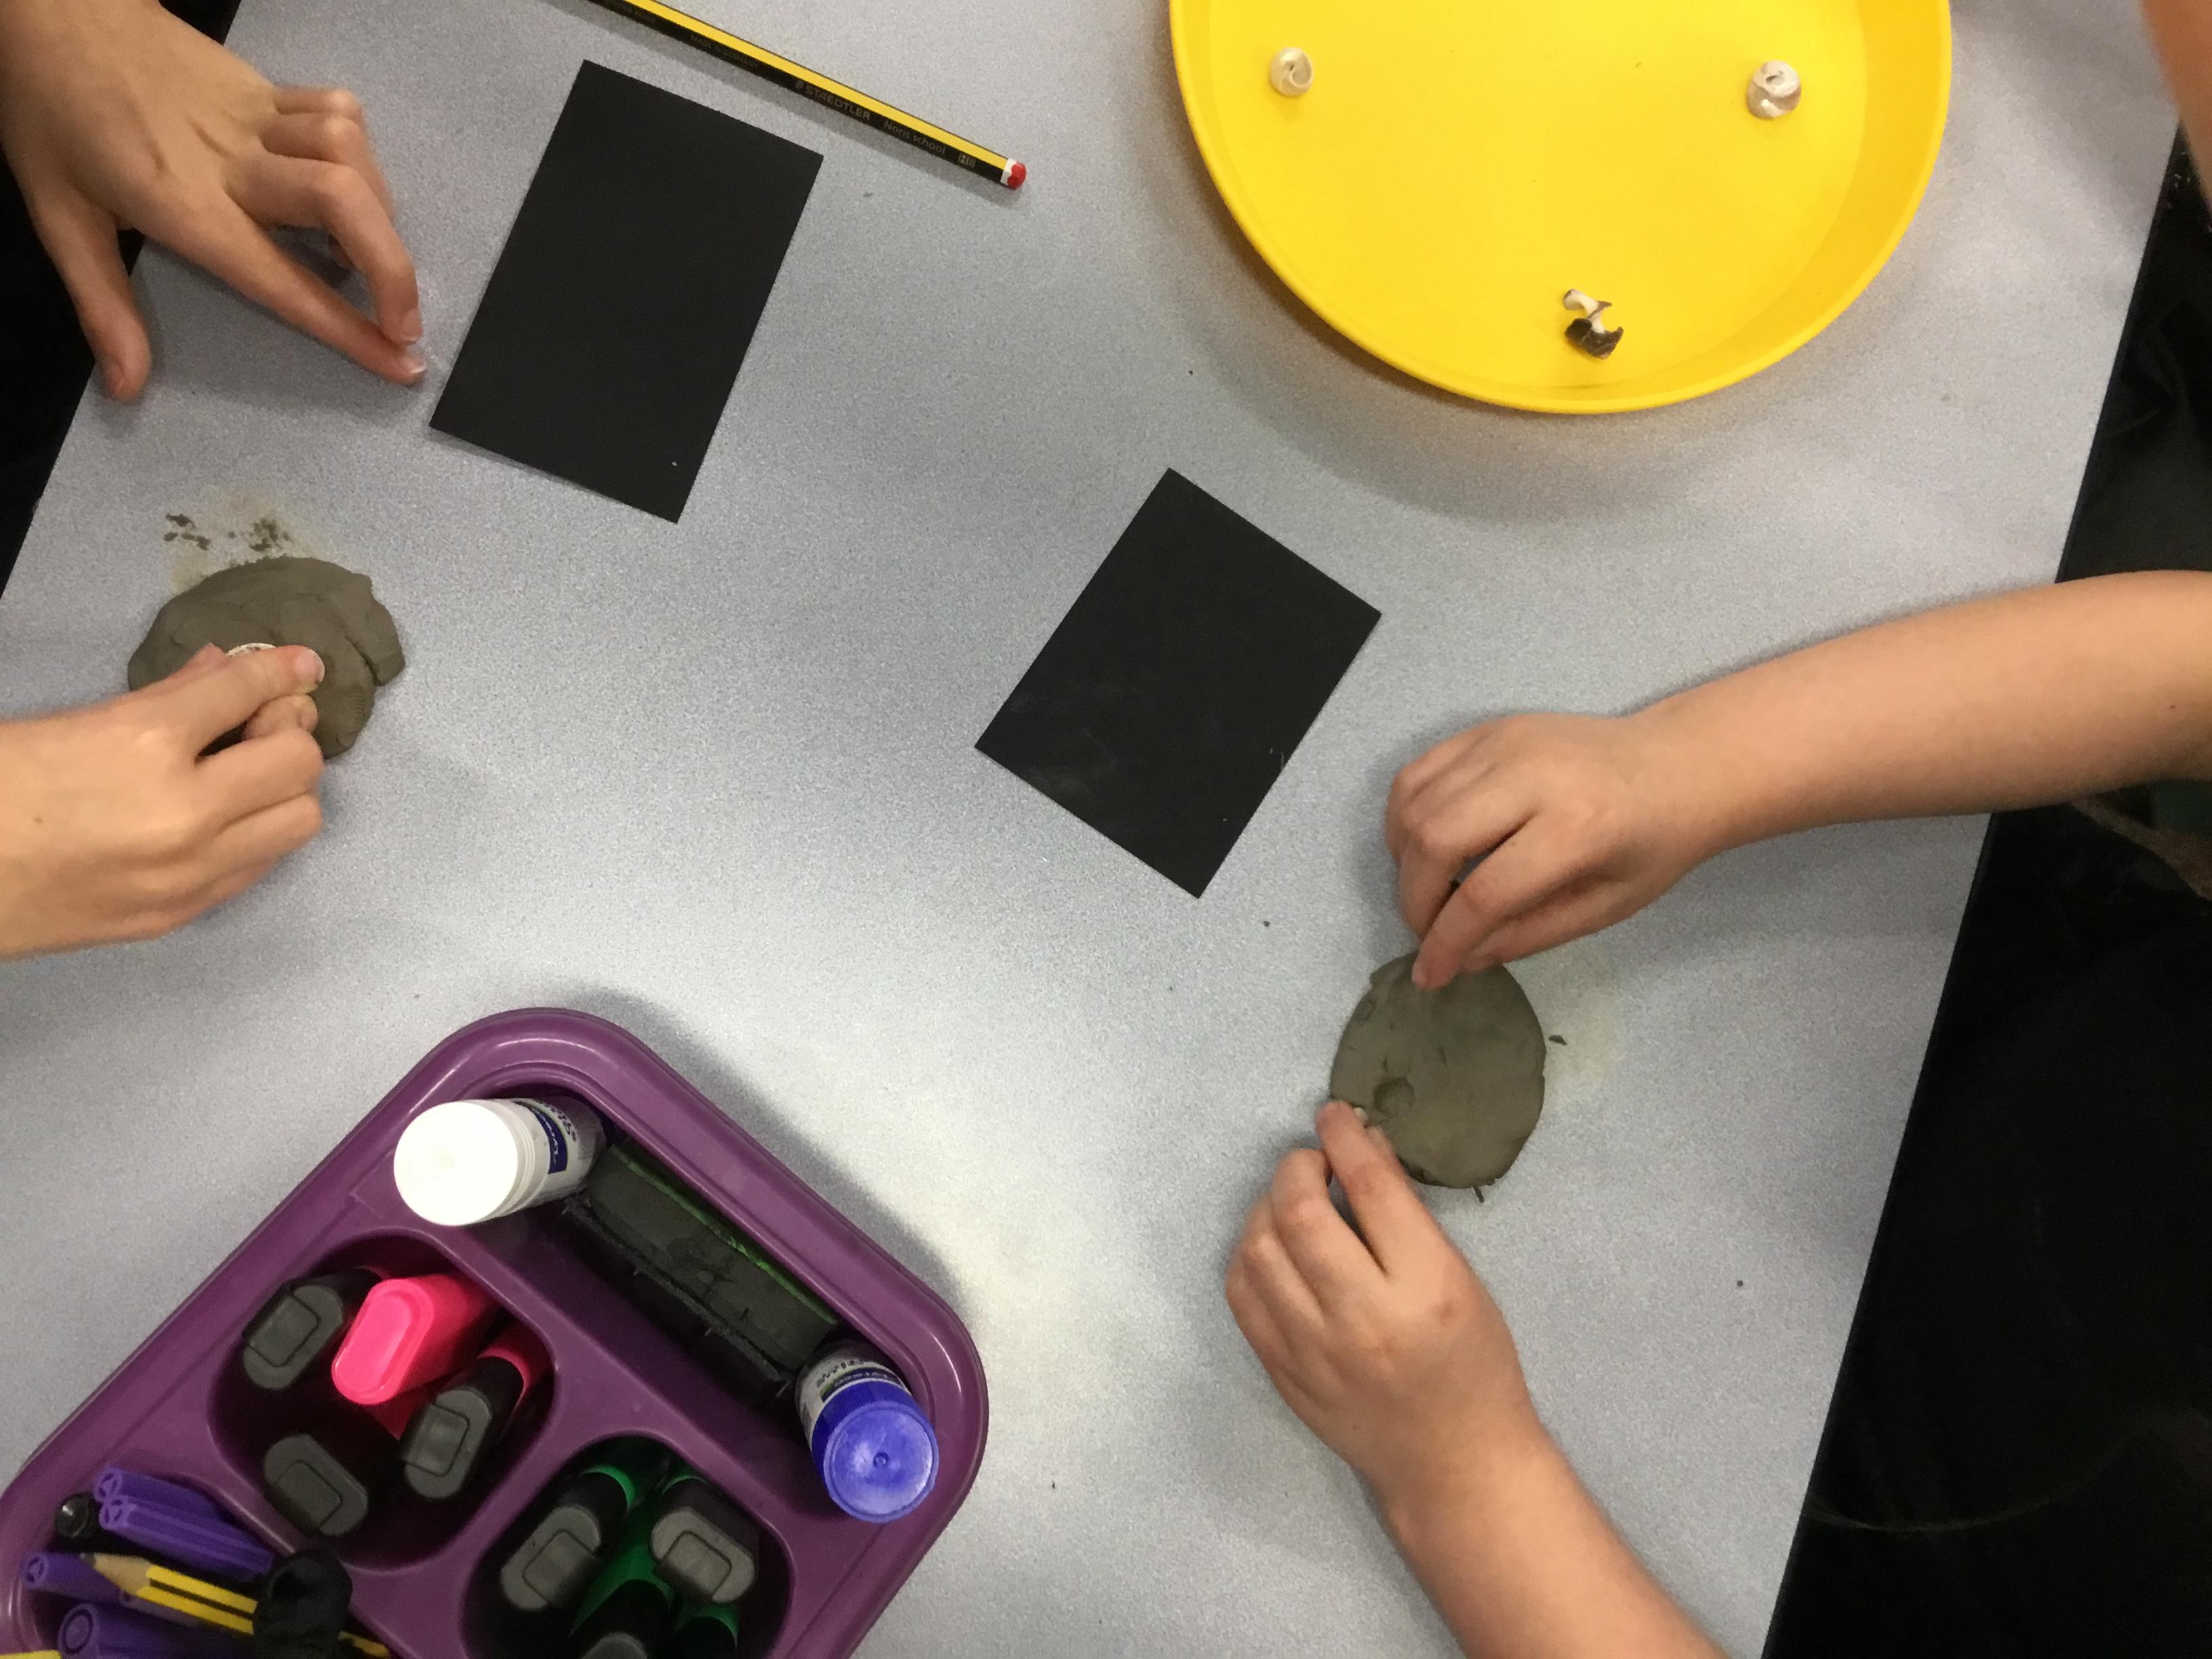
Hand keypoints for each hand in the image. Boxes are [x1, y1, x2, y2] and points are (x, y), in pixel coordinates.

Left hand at [0, 0, 421, 398]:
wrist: (50, 9)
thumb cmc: (49, 115)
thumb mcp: (59, 217)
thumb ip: (102, 305)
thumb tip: (125, 387)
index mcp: (183, 205)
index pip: (283, 278)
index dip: (348, 328)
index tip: (400, 363)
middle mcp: (231, 160)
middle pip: (343, 201)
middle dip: (393, 268)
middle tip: (404, 319)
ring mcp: (254, 115)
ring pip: (349, 152)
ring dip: (377, 207)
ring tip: (362, 246)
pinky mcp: (264, 85)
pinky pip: (337, 111)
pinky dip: (359, 152)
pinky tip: (341, 178)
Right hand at [0, 645, 326, 957]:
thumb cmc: (0, 789)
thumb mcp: (72, 722)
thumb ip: (165, 696)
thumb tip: (225, 668)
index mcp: (145, 745)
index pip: (246, 690)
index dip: (279, 669)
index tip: (301, 663)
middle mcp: (184, 813)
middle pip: (297, 760)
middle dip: (287, 732)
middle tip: (260, 723)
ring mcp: (189, 872)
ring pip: (299, 819)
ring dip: (285, 788)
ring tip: (245, 774)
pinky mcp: (182, 914)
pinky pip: (260, 866)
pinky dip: (258, 834)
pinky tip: (226, 818)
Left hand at [1226, 1101, 1541, 1512]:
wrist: (1453, 1462)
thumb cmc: (1473, 1364)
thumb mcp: (1462, 1279)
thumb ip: (1407, 1215)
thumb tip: (1363, 1145)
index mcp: (1425, 1288)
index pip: (1372, 1189)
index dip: (1346, 1138)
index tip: (1334, 1114)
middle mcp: (1363, 1318)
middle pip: (1301, 1214)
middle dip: (1297, 1168)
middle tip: (1312, 1161)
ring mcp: (1314, 1351)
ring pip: (1258, 1250)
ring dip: (1266, 1208)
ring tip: (1291, 1201)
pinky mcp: (1282, 1373)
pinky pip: (1241, 1294)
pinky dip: (1249, 1254)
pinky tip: (1272, 1245)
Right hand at [1385, 711, 1720, 988]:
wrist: (1678, 764)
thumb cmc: (1652, 843)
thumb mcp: (1605, 907)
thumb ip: (1530, 934)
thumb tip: (1462, 958)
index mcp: (1576, 829)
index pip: (1484, 893)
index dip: (1447, 942)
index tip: (1431, 975)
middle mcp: (1532, 776)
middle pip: (1434, 841)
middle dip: (1414, 900)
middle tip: (1427, 930)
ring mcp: (1504, 743)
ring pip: (1415, 804)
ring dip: (1404, 859)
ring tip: (1428, 889)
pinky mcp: (1488, 729)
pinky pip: (1418, 773)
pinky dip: (1404, 816)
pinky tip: (1424, 845)